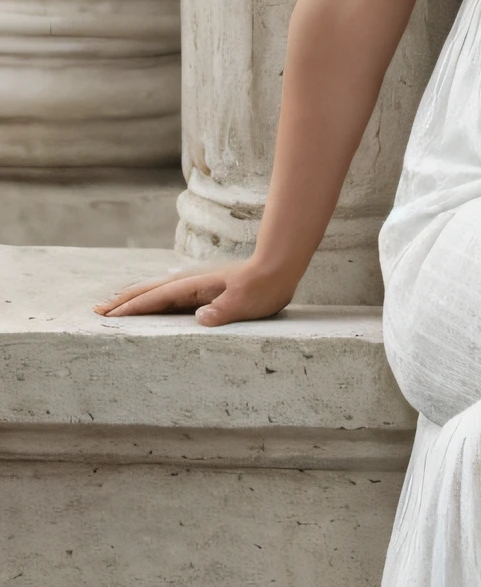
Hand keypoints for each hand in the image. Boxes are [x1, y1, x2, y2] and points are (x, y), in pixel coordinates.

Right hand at [93, 258, 298, 325]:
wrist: (277, 267)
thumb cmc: (263, 288)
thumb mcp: (245, 302)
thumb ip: (223, 311)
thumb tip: (200, 318)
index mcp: (195, 286)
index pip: (157, 298)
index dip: (132, 307)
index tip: (109, 315)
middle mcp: (190, 281)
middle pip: (149, 290)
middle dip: (123, 300)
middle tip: (97, 309)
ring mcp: (194, 283)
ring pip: (156, 289)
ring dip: (133, 296)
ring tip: (114, 304)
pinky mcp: (202, 287)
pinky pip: (168, 292)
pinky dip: (151, 296)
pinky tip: (150, 301)